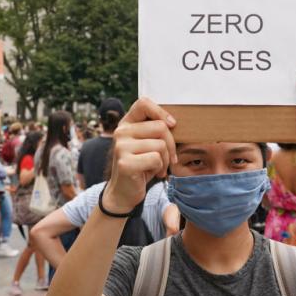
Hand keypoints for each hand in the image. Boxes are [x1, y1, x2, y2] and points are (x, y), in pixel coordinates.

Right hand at [105, 98, 176, 213]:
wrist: (123, 192)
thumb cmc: (141, 165)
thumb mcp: (146, 144)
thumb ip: (154, 130)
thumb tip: (174, 122)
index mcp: (126, 124)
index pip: (143, 103)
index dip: (161, 111)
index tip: (172, 124)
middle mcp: (121, 132)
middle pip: (160, 127)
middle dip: (171, 145)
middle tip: (169, 158)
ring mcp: (121, 147)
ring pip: (160, 145)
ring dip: (166, 160)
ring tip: (158, 167)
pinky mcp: (125, 163)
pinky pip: (156, 159)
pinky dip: (160, 168)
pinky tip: (152, 173)